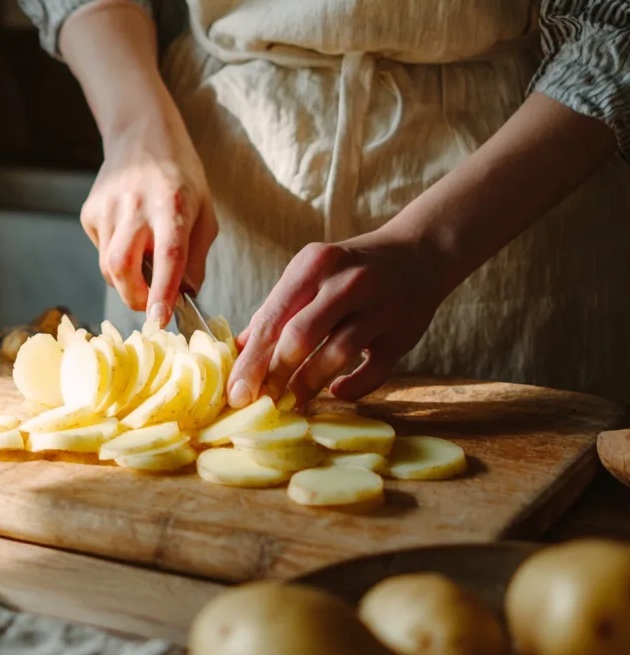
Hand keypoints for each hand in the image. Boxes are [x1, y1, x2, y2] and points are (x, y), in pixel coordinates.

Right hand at [81, 100, 217, 326]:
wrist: (142, 136)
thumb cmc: (181, 177)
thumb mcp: (205, 213)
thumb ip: (196, 257)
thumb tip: (185, 295)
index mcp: (172, 205)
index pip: (167, 256)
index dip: (162, 291)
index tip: (159, 318)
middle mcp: (135, 206)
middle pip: (122, 267)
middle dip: (134, 297)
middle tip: (150, 304)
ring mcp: (107, 208)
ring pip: (108, 266)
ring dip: (126, 279)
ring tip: (143, 260)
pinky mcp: (90, 212)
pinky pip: (100, 251)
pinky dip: (116, 256)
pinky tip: (129, 234)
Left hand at [228, 232, 451, 405]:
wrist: (418, 253)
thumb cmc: (349, 269)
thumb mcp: (310, 274)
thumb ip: (276, 309)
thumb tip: (239, 349)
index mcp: (314, 264)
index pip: (273, 318)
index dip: (251, 360)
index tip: (235, 392)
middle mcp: (346, 282)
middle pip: (300, 337)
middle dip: (274, 375)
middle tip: (258, 402)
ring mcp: (379, 308)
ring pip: (336, 355)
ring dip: (308, 384)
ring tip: (291, 402)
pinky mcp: (404, 334)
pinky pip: (374, 372)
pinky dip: (353, 388)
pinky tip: (336, 392)